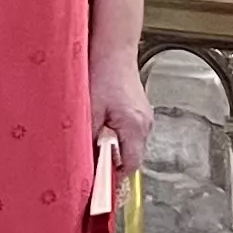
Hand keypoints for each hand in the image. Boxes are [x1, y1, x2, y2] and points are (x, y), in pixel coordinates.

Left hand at [89, 48, 154, 182]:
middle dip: (112, 162)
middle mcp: (145, 123)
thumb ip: (90, 139)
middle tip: (91, 162)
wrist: (113, 50)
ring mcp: (145, 117)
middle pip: (132, 157)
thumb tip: (88, 162)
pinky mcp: (140, 111)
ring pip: (131, 145)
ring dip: (114, 148)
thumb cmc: (102, 74)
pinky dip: (117, 136)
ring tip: (95, 140)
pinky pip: (130, 133)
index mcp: (134, 126)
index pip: (130, 165)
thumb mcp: (90, 109)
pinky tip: (103, 126)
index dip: (113, 177)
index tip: (98, 183)